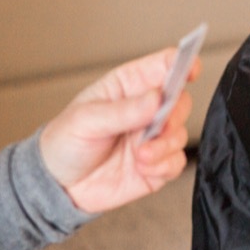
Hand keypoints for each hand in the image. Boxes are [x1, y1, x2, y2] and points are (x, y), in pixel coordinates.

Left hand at [39, 49, 199, 212]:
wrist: (59, 185)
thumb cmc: (66, 142)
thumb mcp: (86, 120)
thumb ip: (123, 110)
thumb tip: (156, 98)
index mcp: (128, 86)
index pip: (162, 66)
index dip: (181, 63)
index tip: (190, 70)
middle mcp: (145, 110)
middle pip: (180, 101)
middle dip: (173, 115)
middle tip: (157, 126)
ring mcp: (153, 138)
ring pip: (180, 134)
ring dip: (164, 146)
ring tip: (140, 155)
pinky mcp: (157, 164)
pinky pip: (176, 162)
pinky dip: (164, 165)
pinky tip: (143, 167)